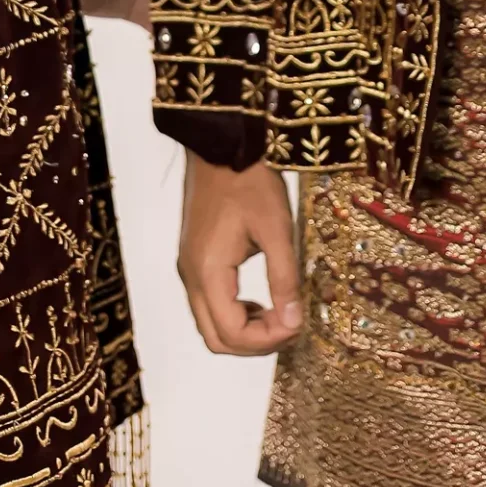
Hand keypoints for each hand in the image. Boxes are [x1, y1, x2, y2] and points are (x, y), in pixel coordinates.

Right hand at [177, 154, 301, 355]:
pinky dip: (235, 312)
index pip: (231, 333)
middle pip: (216, 337)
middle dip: (255, 342)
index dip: (266, 340)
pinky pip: (210, 302)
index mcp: (208, 272)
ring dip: (245, 329)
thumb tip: (295, 321)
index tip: (296, 324)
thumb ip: (284, 278)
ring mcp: (189, 268)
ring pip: (211, 323)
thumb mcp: (276, 228)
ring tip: (279, 311)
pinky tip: (261, 297)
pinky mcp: (194, 258)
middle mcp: (191, 276)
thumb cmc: (249, 181)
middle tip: (289, 325)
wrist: (221, 144)